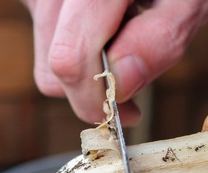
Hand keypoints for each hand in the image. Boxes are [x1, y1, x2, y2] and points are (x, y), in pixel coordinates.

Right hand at [20, 0, 207, 124]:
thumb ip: (160, 39)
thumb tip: (118, 88)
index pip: (69, 60)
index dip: (97, 100)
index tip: (130, 114)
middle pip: (54, 64)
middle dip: (94, 85)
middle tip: (136, 77)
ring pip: (47, 56)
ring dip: (87, 65)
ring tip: (126, 34)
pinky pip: (47, 37)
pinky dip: (76, 45)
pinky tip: (108, 24)